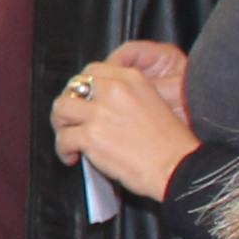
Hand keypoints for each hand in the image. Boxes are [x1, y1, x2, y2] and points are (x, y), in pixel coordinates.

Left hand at [49, 49, 197, 200]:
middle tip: (71, 120)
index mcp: (132, 79)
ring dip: (60, 124)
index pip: (93, 70)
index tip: (83, 101)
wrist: (178, 167)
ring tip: (68, 137)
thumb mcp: (155, 102)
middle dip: (69, 103)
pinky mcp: (91, 137)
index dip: (83, 87)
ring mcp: (100, 113)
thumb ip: (127, 96)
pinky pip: (63, 138)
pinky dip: (63, 149)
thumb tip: (101, 103)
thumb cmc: (171, 144)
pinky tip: (72, 156)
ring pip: (61, 108)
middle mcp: (114, 91)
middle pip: (74, 87)